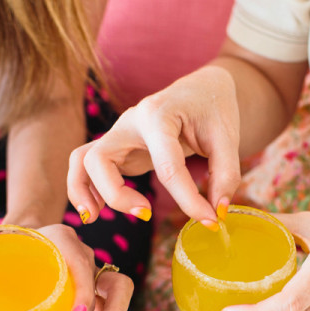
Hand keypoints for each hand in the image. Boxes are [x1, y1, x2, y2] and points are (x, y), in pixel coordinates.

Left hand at [28, 224, 132, 310]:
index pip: (83, 265)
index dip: (83, 292)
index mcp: (63, 240)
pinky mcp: (91, 292)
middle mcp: (84, 256)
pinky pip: (107, 307)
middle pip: (115, 283)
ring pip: (114, 297)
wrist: (18, 237)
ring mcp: (91, 275)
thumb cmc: (6, 246)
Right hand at [67, 65, 242, 224]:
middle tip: (145, 214)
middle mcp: (130, 123)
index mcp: (158, 116)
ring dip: (82, 190)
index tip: (209, 222)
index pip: (167, 167)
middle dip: (115, 194)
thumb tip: (217, 212)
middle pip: (99, 159)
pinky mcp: (118, 149)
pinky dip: (85, 188)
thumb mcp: (228, 137)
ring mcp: (119, 135)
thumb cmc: (213, 109)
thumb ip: (226, 174)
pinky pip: (88, 167)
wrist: (201, 88)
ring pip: (81, 160)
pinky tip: (97, 210)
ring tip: (93, 218)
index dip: (188, 201)